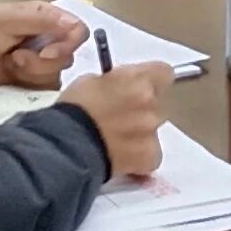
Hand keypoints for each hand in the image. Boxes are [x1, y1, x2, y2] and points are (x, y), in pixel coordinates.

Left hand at [0, 2, 85, 86]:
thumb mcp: (11, 18)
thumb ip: (42, 21)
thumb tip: (74, 26)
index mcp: (50, 20)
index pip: (78, 32)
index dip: (67, 45)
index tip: (45, 52)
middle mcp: (51, 41)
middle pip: (68, 58)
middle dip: (40, 62)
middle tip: (16, 56)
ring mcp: (44, 64)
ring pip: (56, 75)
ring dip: (30, 72)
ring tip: (10, 63)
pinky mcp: (35, 83)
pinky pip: (45, 90)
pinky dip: (27, 84)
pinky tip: (12, 75)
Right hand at [57, 63, 172, 178]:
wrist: (66, 146)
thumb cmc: (73, 111)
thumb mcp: (90, 81)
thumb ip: (114, 82)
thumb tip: (119, 87)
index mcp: (138, 80)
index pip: (163, 72)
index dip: (152, 79)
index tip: (141, 86)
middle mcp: (150, 103)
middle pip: (158, 103)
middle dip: (143, 108)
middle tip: (120, 116)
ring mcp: (151, 131)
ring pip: (153, 130)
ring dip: (140, 132)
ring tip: (115, 140)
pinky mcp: (149, 156)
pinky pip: (152, 155)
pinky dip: (140, 157)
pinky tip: (122, 157)